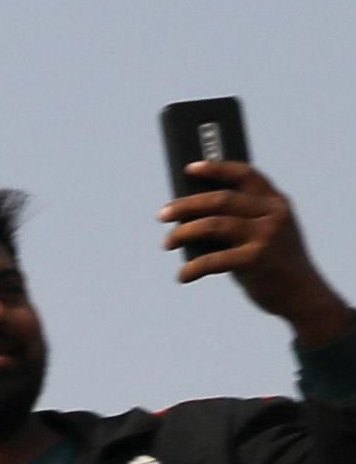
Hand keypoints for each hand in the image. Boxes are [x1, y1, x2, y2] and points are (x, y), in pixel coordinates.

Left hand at [173, 157, 352, 344]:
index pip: (246, 174)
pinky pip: (213, 260)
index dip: (217, 168)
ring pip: (212, 224)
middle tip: (162, 214)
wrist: (301, 295)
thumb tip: (187, 216)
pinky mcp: (257, 260)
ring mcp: (267, 235)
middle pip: (220, 199)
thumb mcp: (262, 234)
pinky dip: (192, 268)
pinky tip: (183, 275)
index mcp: (276, 202)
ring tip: (166, 243)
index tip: (190, 169)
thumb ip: (237, 221)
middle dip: (186, 205)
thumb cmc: (272, 263)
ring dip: (183, 233)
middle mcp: (273, 214)